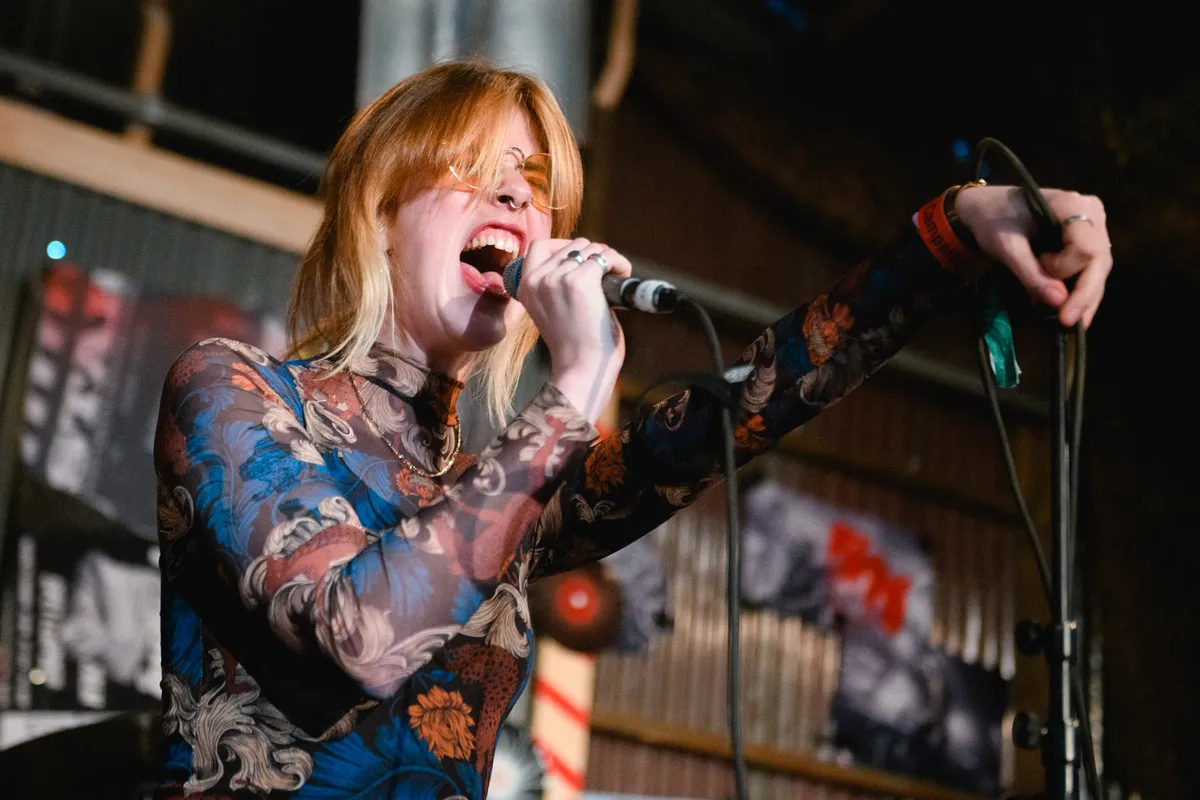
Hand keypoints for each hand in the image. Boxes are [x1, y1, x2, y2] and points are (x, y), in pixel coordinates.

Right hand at [516, 237, 631, 421]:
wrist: (581, 368)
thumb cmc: (574, 345)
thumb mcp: (552, 308)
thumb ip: (556, 284)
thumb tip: (585, 255)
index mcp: (525, 286)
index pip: (539, 246)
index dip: (564, 246)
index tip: (582, 258)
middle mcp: (538, 279)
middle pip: (572, 245)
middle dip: (593, 254)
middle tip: (606, 272)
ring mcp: (558, 278)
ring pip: (591, 248)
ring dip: (608, 259)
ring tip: (616, 277)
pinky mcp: (581, 281)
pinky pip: (605, 257)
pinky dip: (619, 263)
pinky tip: (623, 274)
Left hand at [956, 185, 1112, 327]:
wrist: (989, 207)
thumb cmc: (994, 221)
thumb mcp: (1005, 248)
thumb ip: (1031, 274)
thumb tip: (1060, 302)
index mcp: (1072, 204)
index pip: (1086, 248)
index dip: (1067, 269)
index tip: (1040, 265)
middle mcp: (1091, 212)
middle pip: (1099, 260)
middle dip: (1084, 294)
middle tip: (1068, 323)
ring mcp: (1094, 224)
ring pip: (1099, 268)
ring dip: (1084, 297)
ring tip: (1069, 322)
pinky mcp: (1089, 237)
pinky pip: (1091, 267)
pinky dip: (1080, 289)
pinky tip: (1069, 310)